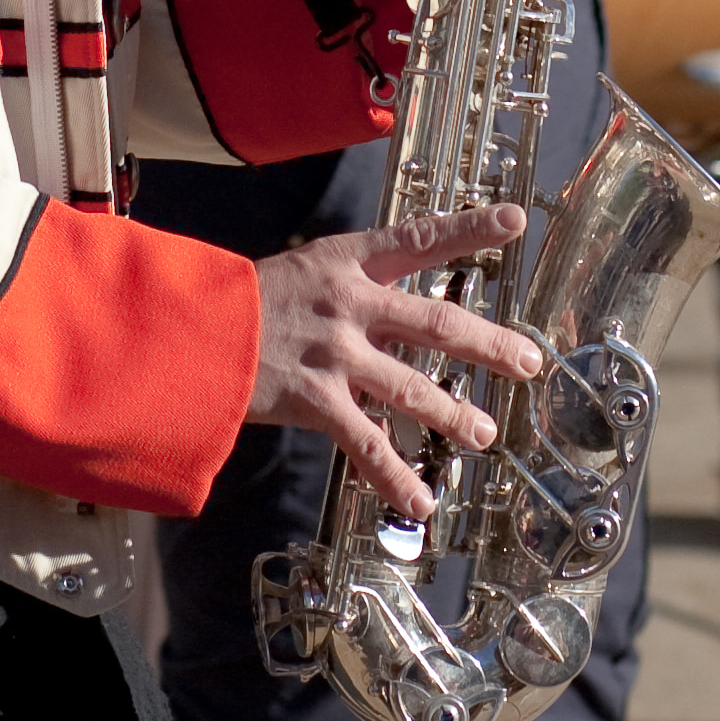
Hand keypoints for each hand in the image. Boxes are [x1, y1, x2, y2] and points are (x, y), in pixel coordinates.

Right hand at [248, 204, 546, 517]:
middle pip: (436, 322)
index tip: (514, 220)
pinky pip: (369, 445)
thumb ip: (352, 286)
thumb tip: (398, 309)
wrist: (190, 332)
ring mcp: (337, 355)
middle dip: (488, 343)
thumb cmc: (247, 301)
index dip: (469, 227)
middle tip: (528, 360)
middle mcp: (351, 305)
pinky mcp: (318, 402)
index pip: (419, 238)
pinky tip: (422, 500)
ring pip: (413, 388)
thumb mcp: (304, 270)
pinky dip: (397, 476)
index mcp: (348, 263)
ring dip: (454, 414)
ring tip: (485, 433)